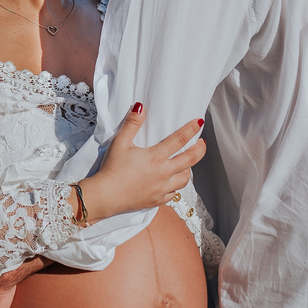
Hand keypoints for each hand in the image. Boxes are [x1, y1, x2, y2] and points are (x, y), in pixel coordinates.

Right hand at [79, 104, 205, 222]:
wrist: (105, 196)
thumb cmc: (111, 169)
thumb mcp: (119, 143)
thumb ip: (132, 124)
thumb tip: (140, 107)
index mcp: (155, 157)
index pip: (179, 140)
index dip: (191, 129)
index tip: (199, 122)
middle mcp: (163, 173)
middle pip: (190, 160)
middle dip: (200, 150)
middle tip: (202, 143)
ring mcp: (162, 188)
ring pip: (185, 178)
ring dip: (188, 169)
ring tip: (186, 163)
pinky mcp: (157, 200)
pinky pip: (174, 193)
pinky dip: (176, 186)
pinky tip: (172, 181)